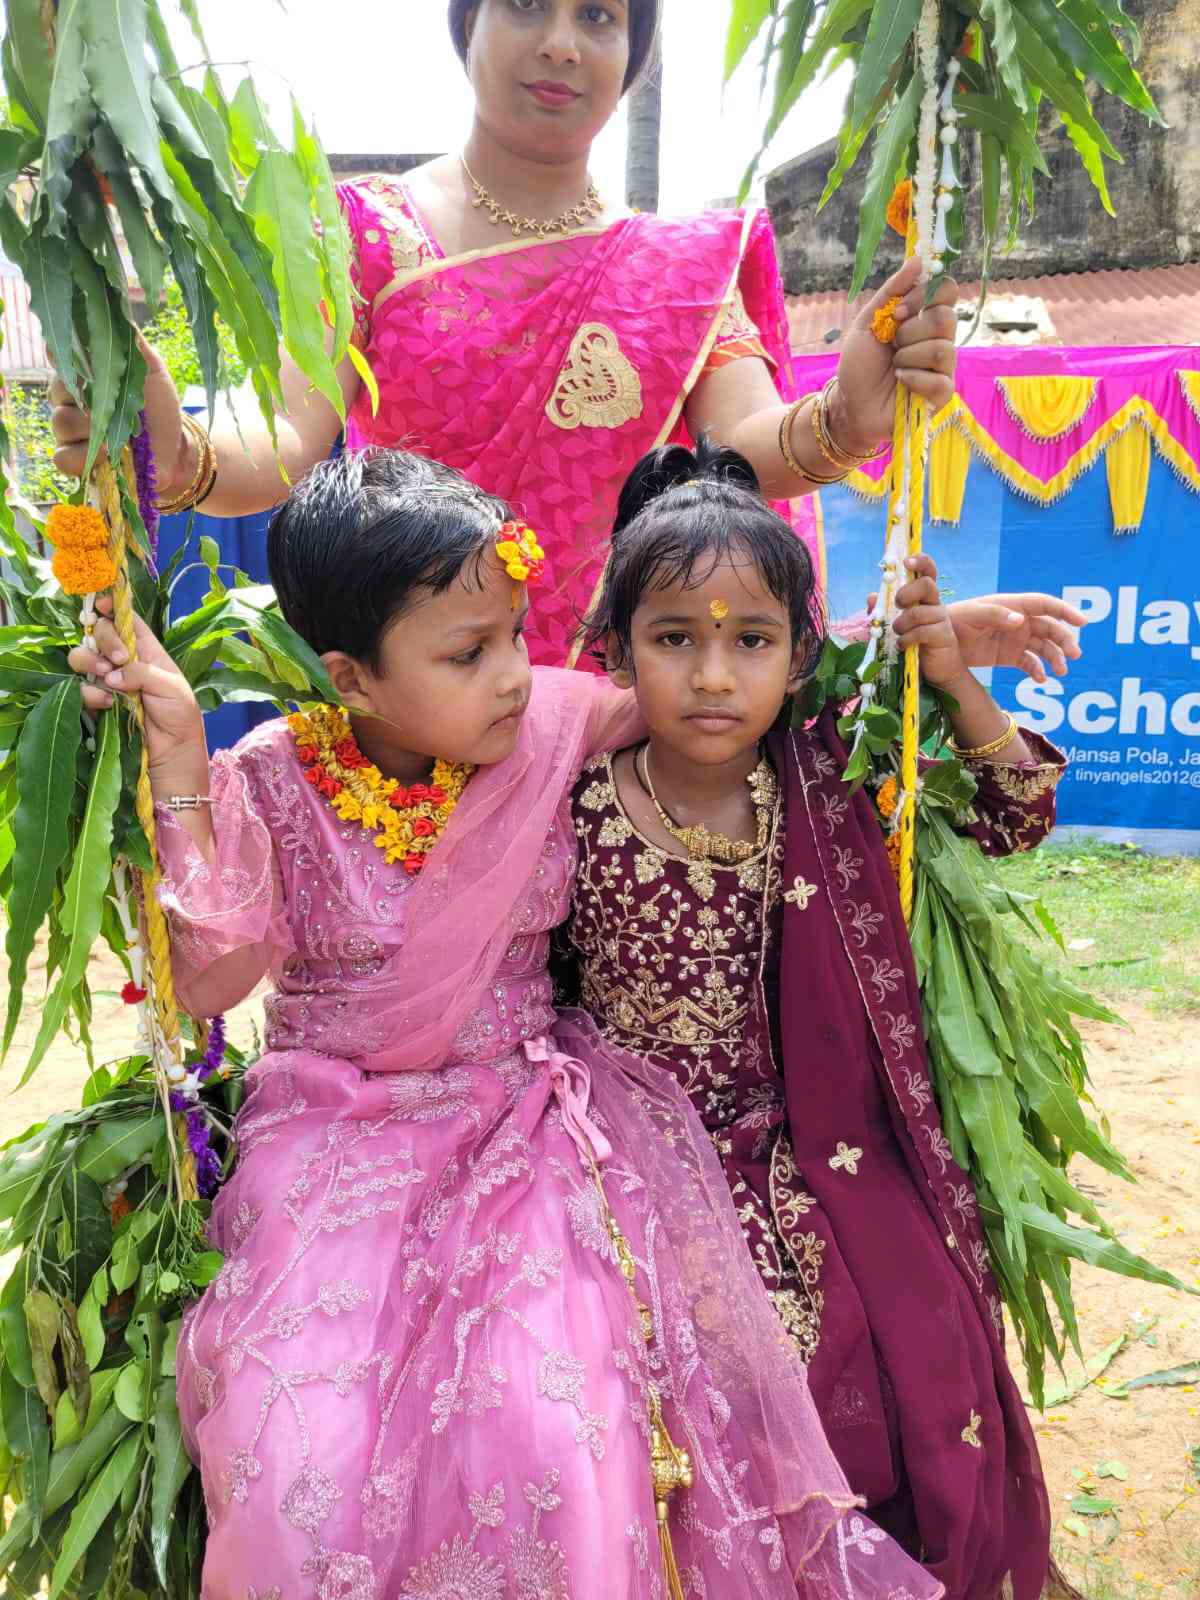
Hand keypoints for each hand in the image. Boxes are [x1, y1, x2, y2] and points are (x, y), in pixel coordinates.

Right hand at [52, 337, 187, 489]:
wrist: (174, 448)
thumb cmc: (161, 407)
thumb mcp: (153, 370)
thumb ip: (133, 344)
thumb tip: (118, 313)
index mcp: (86, 374)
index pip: (60, 356)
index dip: (68, 358)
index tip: (88, 365)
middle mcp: (72, 399)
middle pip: (57, 390)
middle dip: (86, 399)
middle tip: (112, 407)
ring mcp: (70, 431)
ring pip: (59, 422)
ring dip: (91, 429)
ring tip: (119, 436)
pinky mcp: (75, 459)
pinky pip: (62, 456)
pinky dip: (83, 456)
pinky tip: (107, 455)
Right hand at [68, 597, 207, 786]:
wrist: (171, 756)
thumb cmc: (180, 718)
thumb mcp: (172, 687)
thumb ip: (143, 671)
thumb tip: (113, 673)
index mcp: (147, 651)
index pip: (127, 621)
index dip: (113, 608)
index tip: (103, 604)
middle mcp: (124, 662)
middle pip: (101, 633)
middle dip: (105, 639)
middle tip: (118, 659)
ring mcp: (107, 682)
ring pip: (82, 657)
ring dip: (91, 663)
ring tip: (109, 681)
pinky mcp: (95, 703)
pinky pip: (79, 689)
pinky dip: (89, 693)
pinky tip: (107, 703)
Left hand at [832, 257, 957, 452]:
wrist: (851, 403)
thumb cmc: (859, 364)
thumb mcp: (868, 321)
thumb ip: (892, 291)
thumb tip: (918, 259)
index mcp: (924, 317)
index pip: (947, 291)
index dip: (924, 297)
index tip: (899, 312)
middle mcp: (939, 338)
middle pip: (946, 319)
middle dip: (910, 332)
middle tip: (892, 345)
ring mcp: (943, 367)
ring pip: (942, 349)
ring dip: (908, 357)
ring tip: (894, 367)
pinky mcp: (942, 394)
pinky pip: (940, 380)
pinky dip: (914, 378)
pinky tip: (901, 381)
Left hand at [889, 553, 965, 689]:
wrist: (937, 672)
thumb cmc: (915, 646)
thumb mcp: (896, 627)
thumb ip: (883, 612)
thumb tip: (872, 596)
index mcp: (924, 598)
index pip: (927, 572)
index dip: (920, 561)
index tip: (906, 562)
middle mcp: (935, 605)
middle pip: (926, 584)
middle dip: (907, 592)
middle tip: (898, 605)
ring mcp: (941, 620)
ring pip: (920, 611)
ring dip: (902, 624)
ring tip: (897, 634)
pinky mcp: (944, 636)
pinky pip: (922, 631)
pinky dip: (907, 639)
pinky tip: (903, 646)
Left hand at [943, 593, 1085, 682]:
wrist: (936, 641)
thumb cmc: (953, 621)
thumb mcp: (971, 615)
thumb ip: (996, 615)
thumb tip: (1022, 621)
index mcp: (1012, 606)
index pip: (1045, 605)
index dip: (1064, 611)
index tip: (1082, 622)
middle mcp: (1018, 621)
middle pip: (1050, 629)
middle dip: (1064, 641)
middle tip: (1074, 656)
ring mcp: (1015, 639)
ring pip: (1043, 647)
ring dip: (1055, 658)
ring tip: (1061, 672)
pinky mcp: (1008, 656)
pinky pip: (1029, 663)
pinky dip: (1037, 670)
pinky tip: (1041, 679)